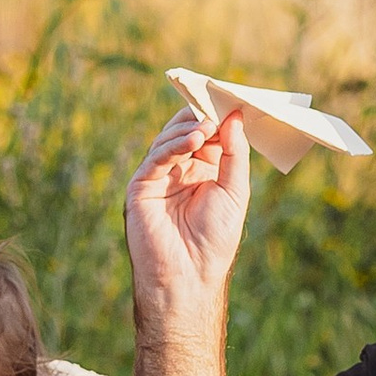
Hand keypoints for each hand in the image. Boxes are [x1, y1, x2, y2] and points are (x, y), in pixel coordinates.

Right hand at [126, 102, 251, 335]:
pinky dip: (173, 145)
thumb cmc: (215, 240)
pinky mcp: (141, 186)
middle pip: (186, 130)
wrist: (189, 276)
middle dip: (201, 115)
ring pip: (168, 139)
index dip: (219, 116)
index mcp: (202, 171)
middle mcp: (179, 170)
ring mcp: (158, 177)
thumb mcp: (235, 190)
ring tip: (206, 127)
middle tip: (216, 104)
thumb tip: (235, 115)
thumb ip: (235, 153)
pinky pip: (155, 157)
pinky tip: (192, 140)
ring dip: (189, 129)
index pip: (208, 133)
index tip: (233, 99)